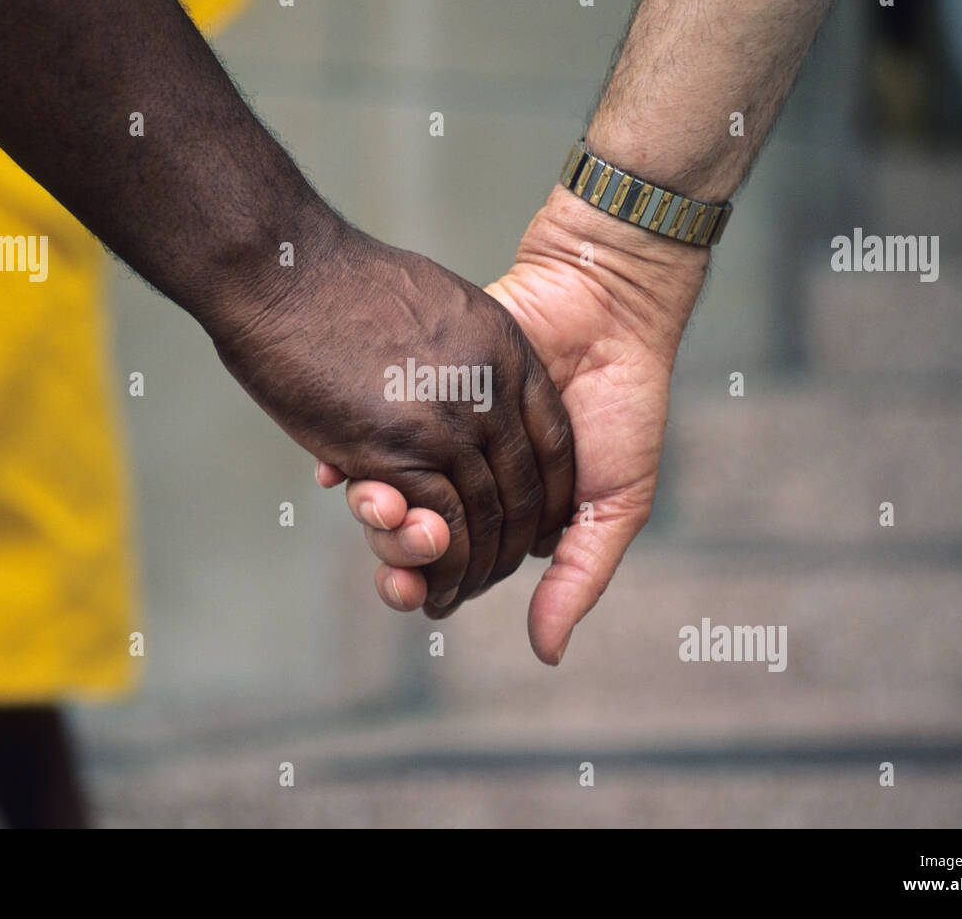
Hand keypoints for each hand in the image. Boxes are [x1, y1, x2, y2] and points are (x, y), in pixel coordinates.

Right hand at [211, 206, 574, 603]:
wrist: (284, 269)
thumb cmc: (339, 283)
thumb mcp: (434, 302)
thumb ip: (460, 349)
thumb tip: (458, 376)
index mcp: (507, 350)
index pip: (556, 442)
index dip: (548, 496)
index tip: (535, 526)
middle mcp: (491, 388)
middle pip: (526, 490)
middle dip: (512, 545)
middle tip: (490, 577)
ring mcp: (449, 420)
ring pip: (487, 518)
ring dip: (474, 569)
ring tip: (455, 595)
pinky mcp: (398, 449)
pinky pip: (443, 527)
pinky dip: (440, 567)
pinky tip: (427, 584)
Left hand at [322, 185, 706, 662]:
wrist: (608, 308)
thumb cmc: (624, 408)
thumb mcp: (615, 502)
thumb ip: (579, 575)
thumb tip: (546, 653)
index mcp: (501, 513)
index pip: (450, 565)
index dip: (426, 584)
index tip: (417, 596)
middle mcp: (460, 478)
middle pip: (405, 534)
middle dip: (394, 550)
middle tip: (397, 550)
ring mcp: (431, 433)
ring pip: (383, 485)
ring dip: (372, 508)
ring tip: (377, 506)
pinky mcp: (411, 387)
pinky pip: (363, 425)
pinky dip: (345, 455)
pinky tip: (337, 473)